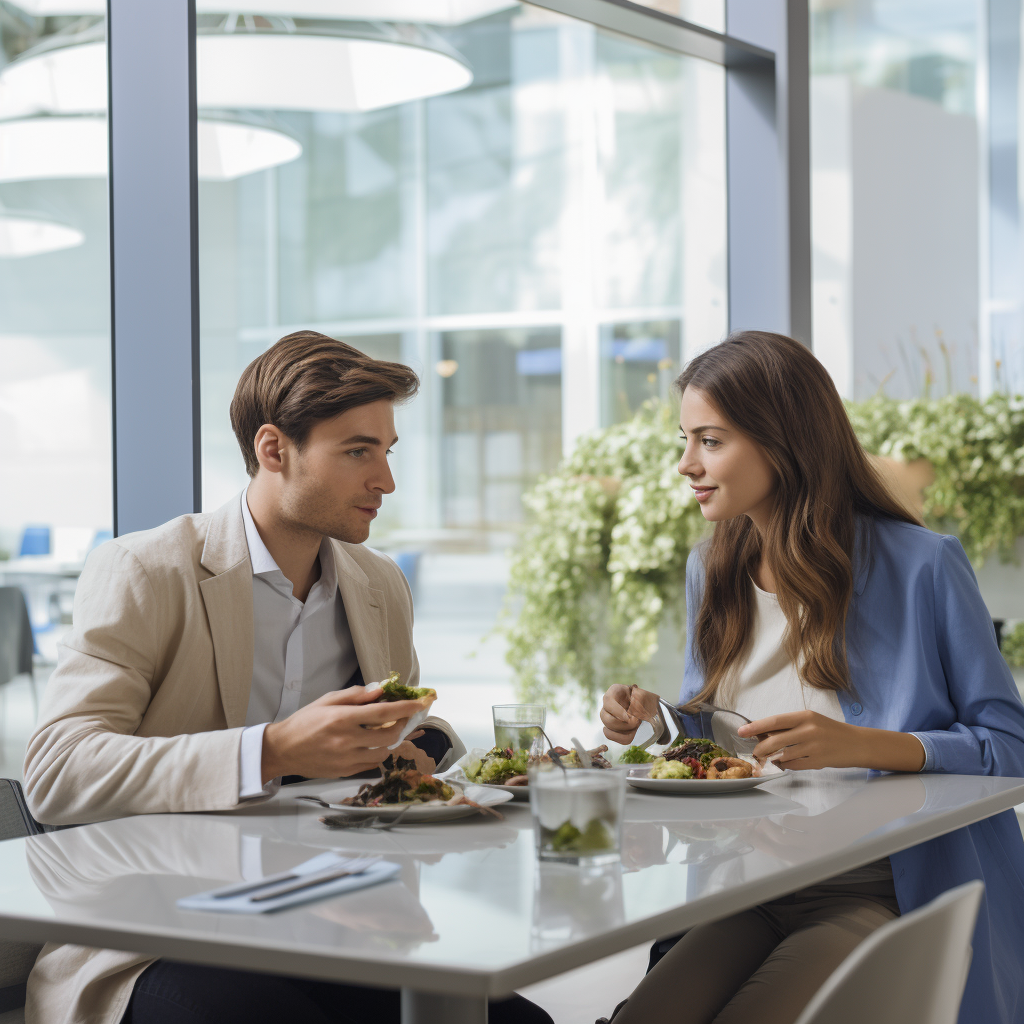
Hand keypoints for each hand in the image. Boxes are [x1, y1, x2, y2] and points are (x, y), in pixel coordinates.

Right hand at [261, 686, 426, 782]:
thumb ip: (356, 695)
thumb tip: (380, 690)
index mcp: (342, 718)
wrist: (283, 749)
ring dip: (392, 740)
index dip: (406, 708)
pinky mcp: (345, 772)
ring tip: (389, 729)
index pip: (383, 712)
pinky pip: (371, 763)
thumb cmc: (305, 721)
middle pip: (389, 734)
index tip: (421, 703)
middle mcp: (347, 740)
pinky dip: (378, 753)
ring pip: (384, 752)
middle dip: (402, 724)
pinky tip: (373, 744)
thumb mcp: (328, 700)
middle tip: (405, 717)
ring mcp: (347, 759)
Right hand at [600, 684, 644, 744]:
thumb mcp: (645, 696)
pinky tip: (633, 731)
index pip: (608, 701)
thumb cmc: (645, 700)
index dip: (617, 711)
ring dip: (626, 731)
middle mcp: (607, 705)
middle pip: (606, 719)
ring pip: (608, 730)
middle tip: (637, 722)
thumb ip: (640, 699)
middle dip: (623, 725)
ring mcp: (607, 718)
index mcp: (615, 691)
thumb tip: (634, 705)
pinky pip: (612, 737)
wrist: (648, 708)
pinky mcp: (610, 729)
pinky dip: (624, 737)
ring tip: (636, 725)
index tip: (628, 718)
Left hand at [736, 711, 925, 772]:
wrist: (858, 744)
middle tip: (754, 752)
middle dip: (760, 748)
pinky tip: (786, 763)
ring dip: (772, 759)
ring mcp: (813, 748)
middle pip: (774, 741)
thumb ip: (790, 726)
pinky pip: (793, 766)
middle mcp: (808, 730)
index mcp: (805, 717)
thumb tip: (763, 732)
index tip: (742, 732)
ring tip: (769, 758)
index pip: (774, 721)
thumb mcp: (811, 721)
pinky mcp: (817, 762)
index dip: (755, 727)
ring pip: (782, 755)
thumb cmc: (831, 731)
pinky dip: (786, 765)